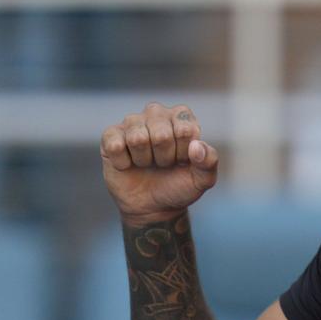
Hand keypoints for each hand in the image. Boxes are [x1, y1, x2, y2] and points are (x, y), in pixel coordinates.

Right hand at [100, 103, 219, 224]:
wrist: (153, 206)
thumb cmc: (179, 186)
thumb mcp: (202, 179)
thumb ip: (209, 162)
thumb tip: (196, 146)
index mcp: (182, 118)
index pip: (185, 130)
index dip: (184, 153)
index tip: (182, 161)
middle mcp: (157, 113)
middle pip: (161, 134)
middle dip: (164, 158)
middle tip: (163, 164)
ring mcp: (132, 122)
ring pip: (137, 139)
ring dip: (144, 160)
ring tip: (147, 163)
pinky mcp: (111, 135)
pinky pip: (115, 145)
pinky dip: (124, 163)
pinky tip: (128, 164)